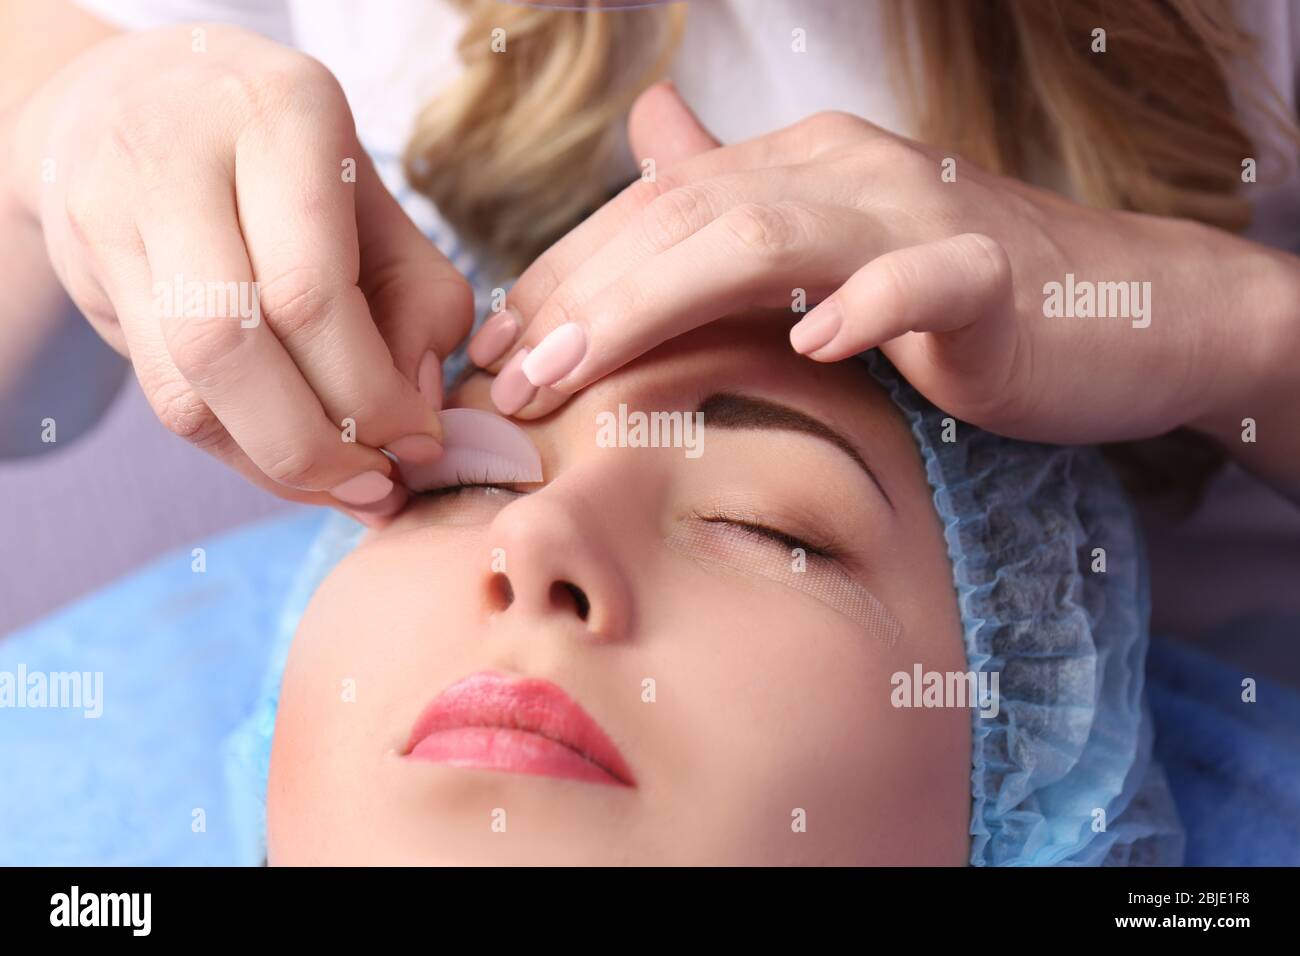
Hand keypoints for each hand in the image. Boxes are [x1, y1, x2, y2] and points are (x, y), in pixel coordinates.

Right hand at [8, 24, 470, 521]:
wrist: (140, 95)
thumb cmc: (289, 158)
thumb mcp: (379, 202)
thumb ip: (420, 299)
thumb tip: (416, 411)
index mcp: (280, 117)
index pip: (311, 290)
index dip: (371, 391)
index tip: (422, 440)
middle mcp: (178, 155)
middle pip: (229, 343)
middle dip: (317, 444)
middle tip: (381, 483)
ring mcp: (112, 212)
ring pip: (185, 386)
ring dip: (277, 464)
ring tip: (347, 486)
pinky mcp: (85, 272)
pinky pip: (163, 397)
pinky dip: (240, 451)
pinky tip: (294, 465)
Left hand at [474, 82, 1267, 452]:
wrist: (1123, 311)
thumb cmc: (958, 295)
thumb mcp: (829, 245)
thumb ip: (739, 199)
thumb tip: (652, 134)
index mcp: (793, 168)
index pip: (649, 214)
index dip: (560, 278)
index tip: (492, 353)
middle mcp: (841, 169)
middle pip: (681, 220)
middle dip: (576, 299)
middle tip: (501, 378)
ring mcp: (919, 213)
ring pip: (767, 234)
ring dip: (658, 301)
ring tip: (577, 372)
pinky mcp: (993, 275)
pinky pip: (924, 277)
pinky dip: (868, 304)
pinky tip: (817, 343)